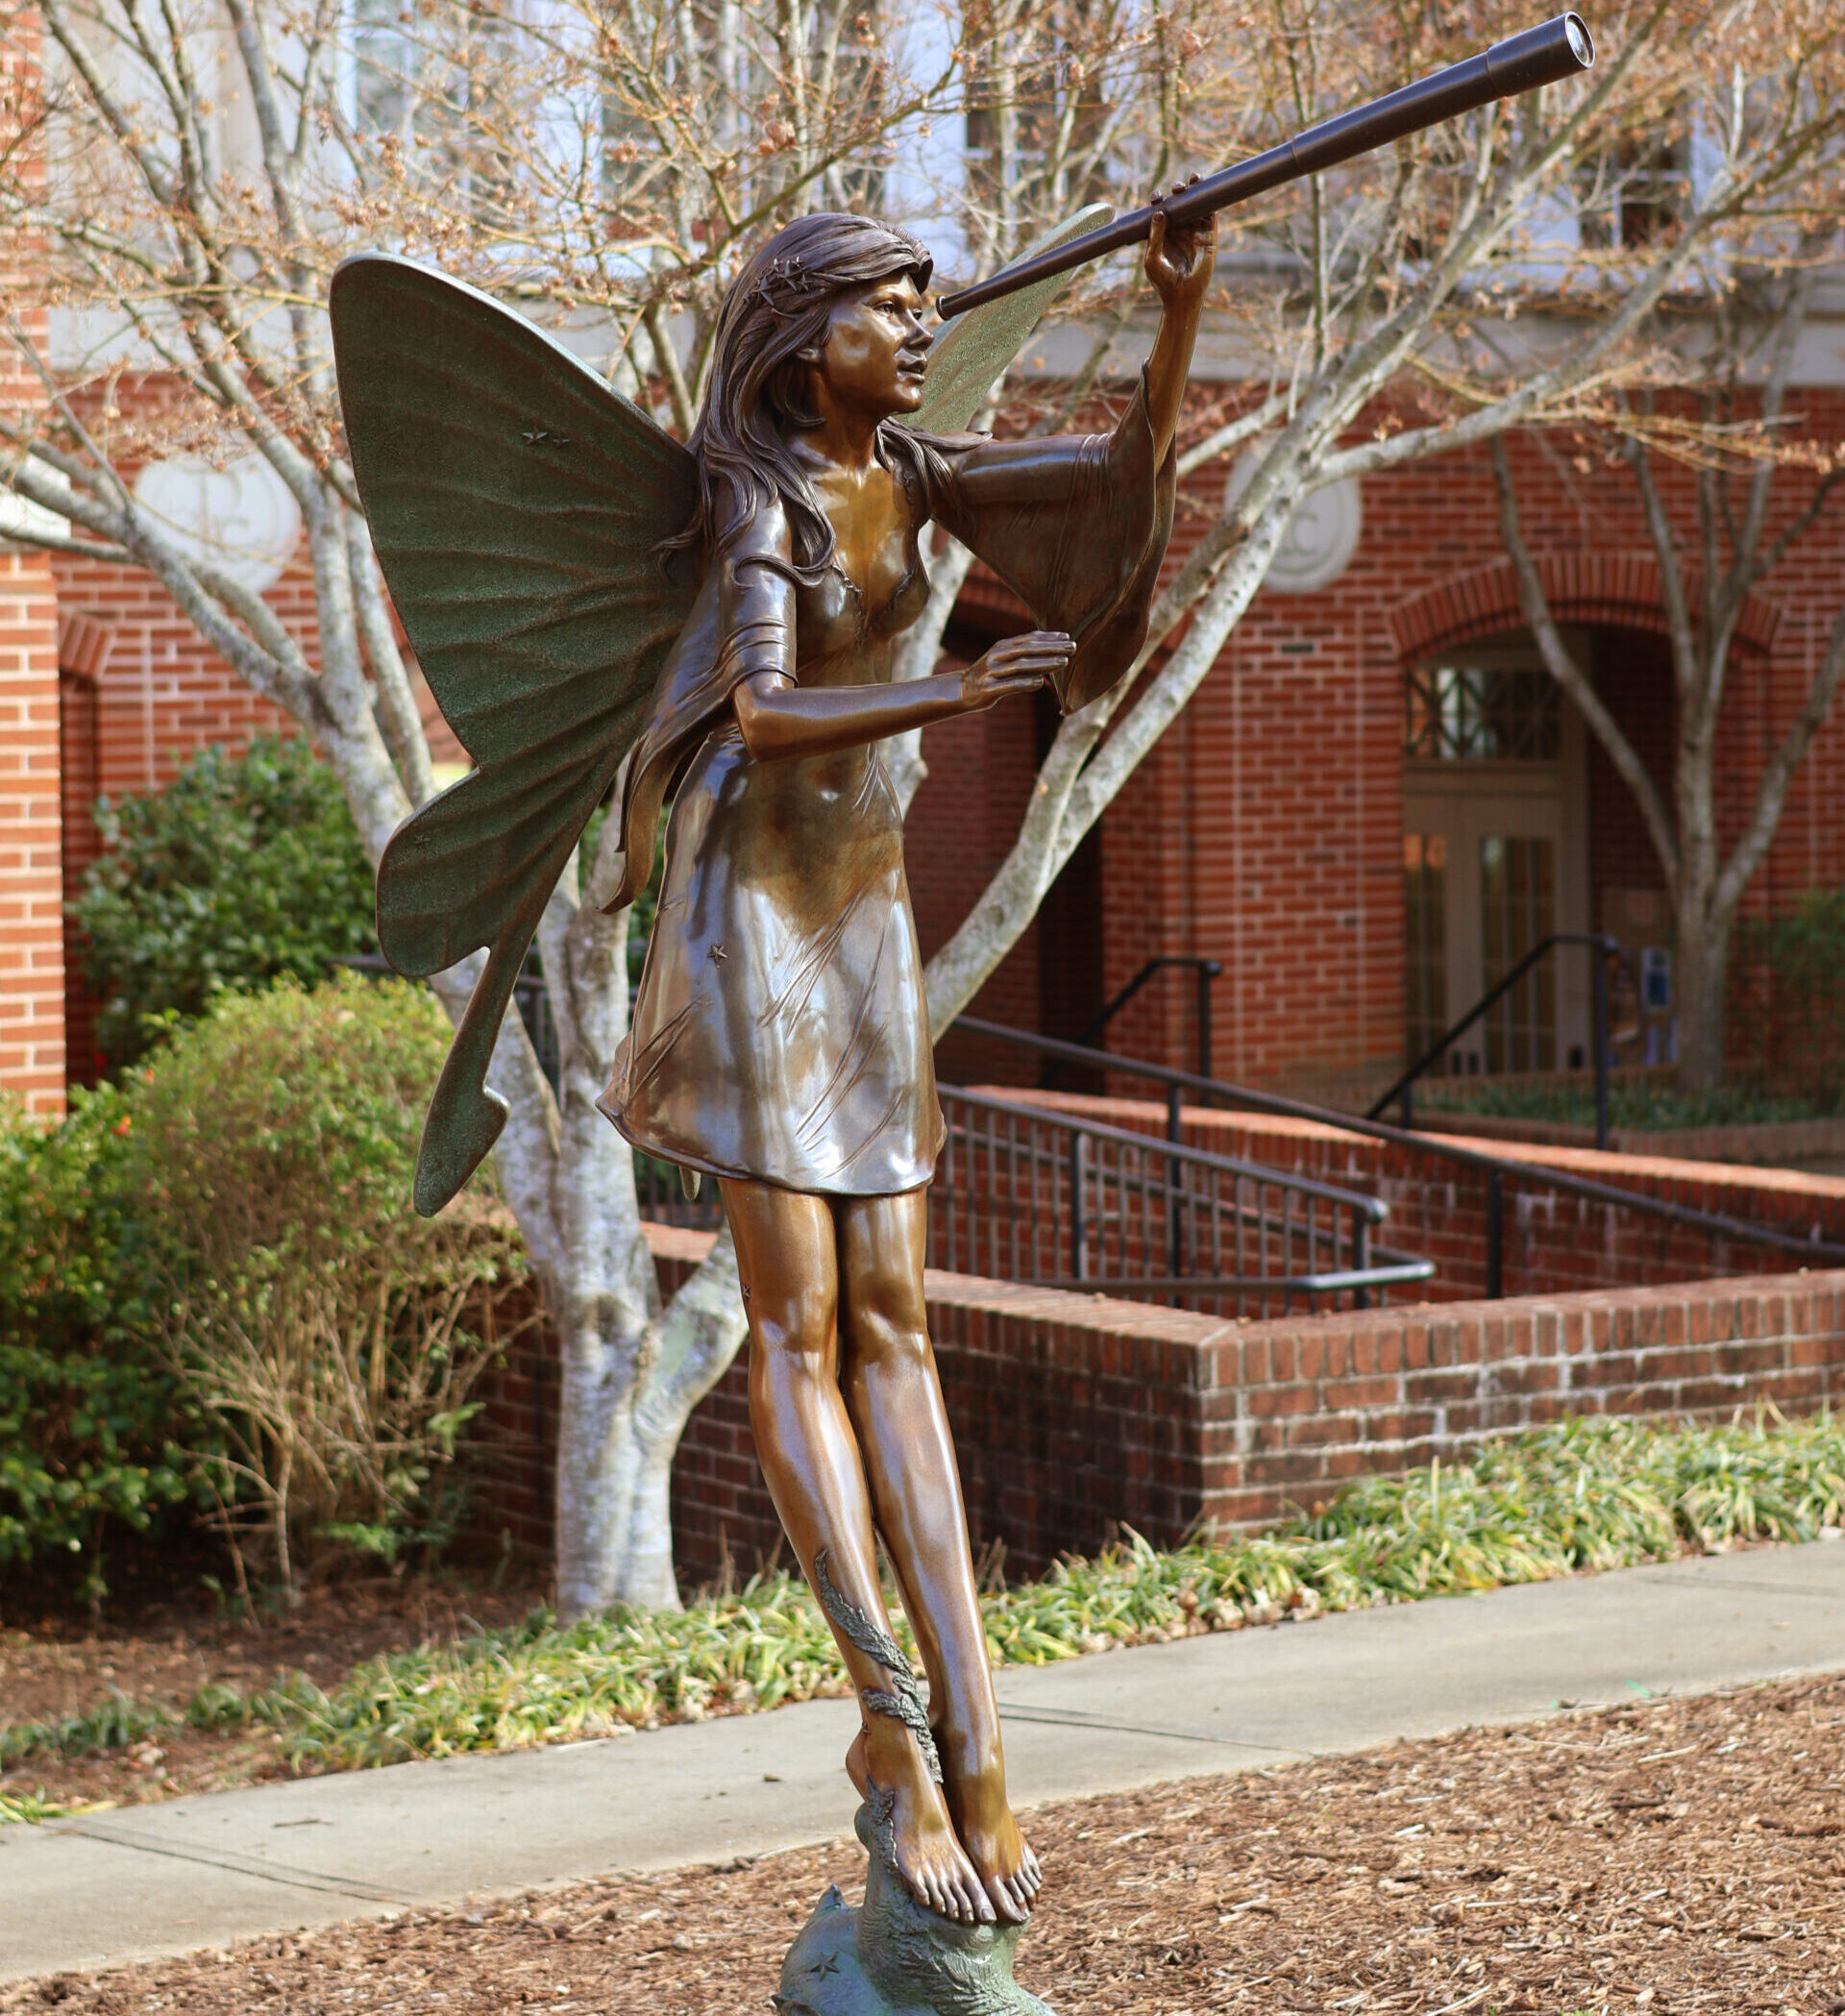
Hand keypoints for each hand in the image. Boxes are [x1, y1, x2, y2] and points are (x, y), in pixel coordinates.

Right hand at [959, 630, 1073, 710]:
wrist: (961, 690)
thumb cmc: (990, 675)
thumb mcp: (1004, 660)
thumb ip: (1025, 655)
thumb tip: (1053, 651)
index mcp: (1003, 647)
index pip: (1029, 639)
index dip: (1049, 637)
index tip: (1067, 637)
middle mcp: (997, 656)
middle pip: (1028, 649)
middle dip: (1052, 647)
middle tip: (1072, 647)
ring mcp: (992, 672)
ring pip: (1021, 665)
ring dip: (1044, 663)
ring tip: (1063, 662)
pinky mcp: (988, 689)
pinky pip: (1009, 685)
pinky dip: (1025, 682)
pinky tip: (1041, 682)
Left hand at [1145, 179, 1216, 312]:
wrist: (1181, 295)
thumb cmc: (1162, 280)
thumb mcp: (1152, 257)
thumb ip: (1155, 235)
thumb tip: (1160, 212)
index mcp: (1163, 233)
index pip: (1162, 210)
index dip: (1159, 199)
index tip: (1157, 198)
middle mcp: (1179, 230)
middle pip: (1180, 203)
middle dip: (1179, 191)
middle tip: (1178, 188)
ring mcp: (1194, 232)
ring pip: (1196, 205)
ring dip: (1196, 190)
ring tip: (1195, 180)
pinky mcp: (1209, 237)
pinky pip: (1211, 217)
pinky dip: (1211, 203)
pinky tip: (1209, 190)